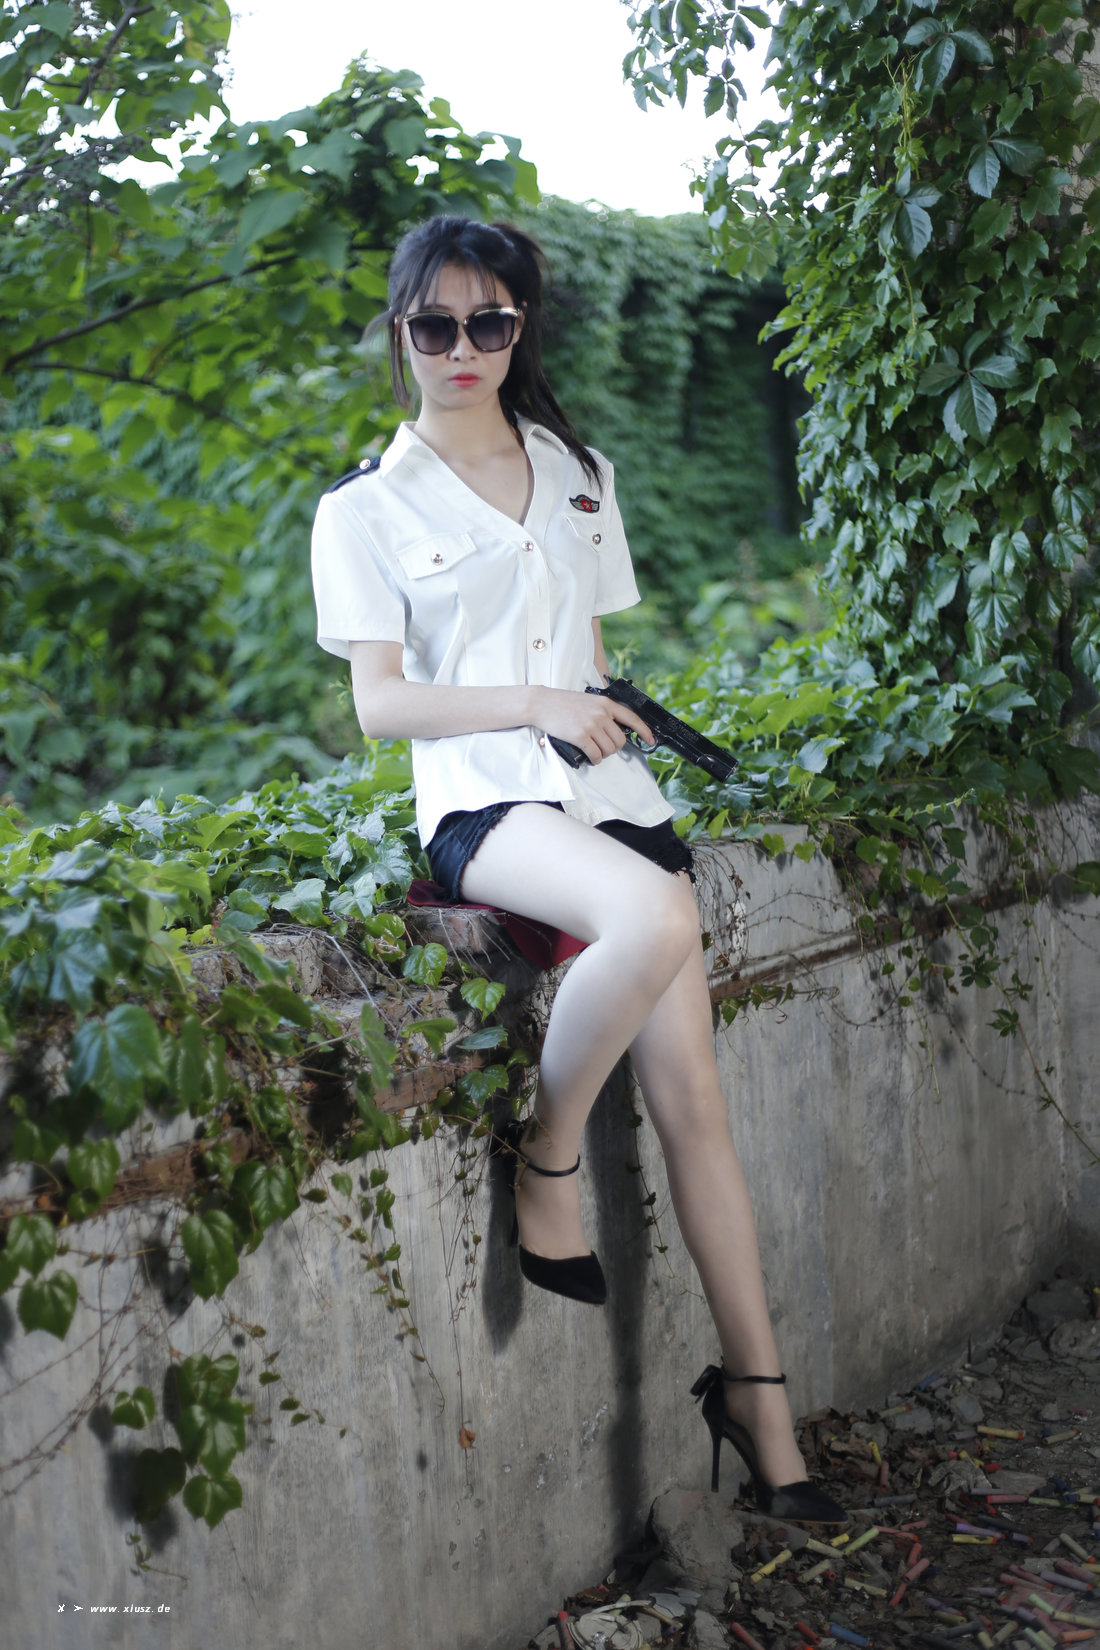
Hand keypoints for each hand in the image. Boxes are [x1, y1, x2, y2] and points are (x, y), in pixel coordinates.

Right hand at [532, 687, 654, 764]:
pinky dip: (594, 759)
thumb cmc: (562, 703)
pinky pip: (596, 755)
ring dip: (603, 755)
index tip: (650, 740)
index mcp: (606, 703)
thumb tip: (616, 729)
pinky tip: (589, 756)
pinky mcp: (581, 736)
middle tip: (602, 747)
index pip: (632, 718)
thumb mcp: (589, 701)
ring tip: (594, 751)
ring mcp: (592, 725)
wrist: (542, 704)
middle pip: (620, 741)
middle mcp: (601, 714)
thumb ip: (603, 711)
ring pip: (609, 750)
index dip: (644, 731)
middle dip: (613, 748)